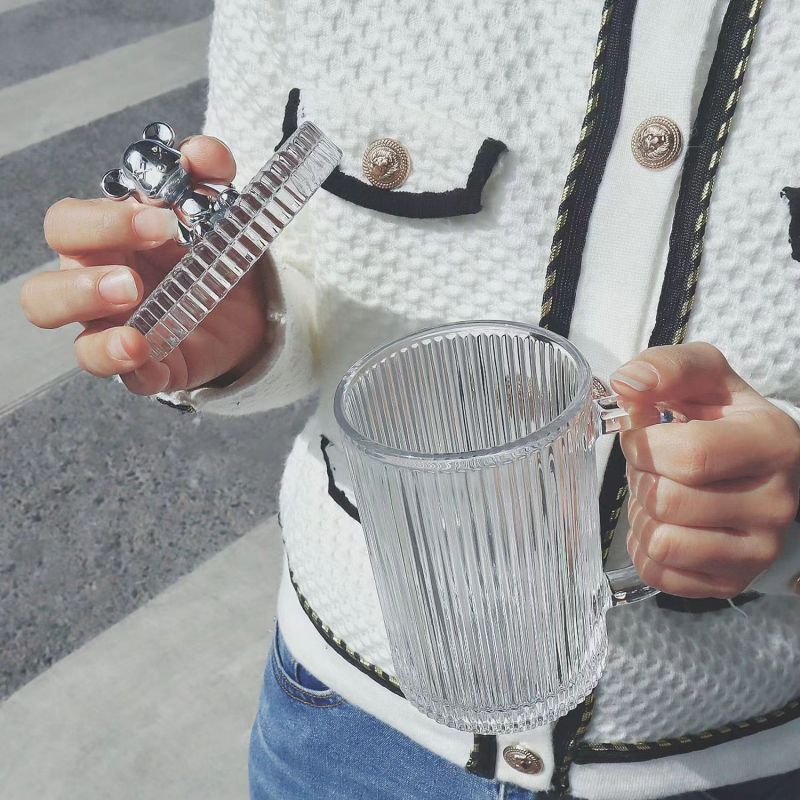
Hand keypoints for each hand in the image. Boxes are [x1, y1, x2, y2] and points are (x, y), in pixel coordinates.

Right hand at [21, 136, 268, 394]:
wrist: (247, 304)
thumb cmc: (207, 251)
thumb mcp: (214, 208)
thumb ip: (206, 175)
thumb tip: (203, 154)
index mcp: (102, 243)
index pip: (69, 227)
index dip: (104, 223)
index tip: (160, 219)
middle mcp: (95, 290)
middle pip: (45, 291)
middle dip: (82, 284)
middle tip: (133, 280)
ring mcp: (117, 333)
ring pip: (76, 346)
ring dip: (101, 338)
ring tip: (134, 316)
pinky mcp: (150, 369)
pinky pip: (131, 380)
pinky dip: (140, 372)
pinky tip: (154, 358)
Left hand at [610, 342, 799, 598]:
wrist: (757, 468)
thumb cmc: (723, 420)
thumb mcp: (704, 379)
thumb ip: (666, 367)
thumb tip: (628, 382)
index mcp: (773, 442)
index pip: (690, 455)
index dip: (644, 444)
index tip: (641, 434)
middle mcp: (776, 502)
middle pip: (667, 501)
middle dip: (642, 478)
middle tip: (654, 466)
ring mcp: (758, 549)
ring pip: (661, 542)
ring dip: (642, 514)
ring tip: (660, 492)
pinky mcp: (732, 581)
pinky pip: (658, 572)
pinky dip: (645, 546)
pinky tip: (664, 522)